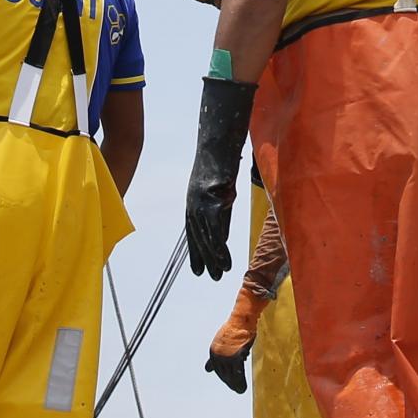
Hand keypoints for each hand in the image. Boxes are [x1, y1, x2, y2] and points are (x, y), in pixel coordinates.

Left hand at [185, 77, 256, 278]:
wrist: (217, 141)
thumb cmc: (220, 157)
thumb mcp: (218, 181)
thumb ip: (220, 198)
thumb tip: (225, 209)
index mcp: (194, 200)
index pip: (192, 230)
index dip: (195, 249)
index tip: (198, 268)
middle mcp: (193, 204)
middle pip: (197, 236)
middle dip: (202, 257)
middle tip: (208, 277)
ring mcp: (200, 204)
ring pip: (205, 236)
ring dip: (212, 257)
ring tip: (219, 274)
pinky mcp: (210, 201)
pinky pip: (214, 229)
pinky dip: (218, 245)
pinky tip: (223, 258)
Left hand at [202, 294, 263, 394]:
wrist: (241, 319)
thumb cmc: (234, 329)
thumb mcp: (220, 342)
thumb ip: (214, 357)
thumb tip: (207, 370)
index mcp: (213, 352)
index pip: (217, 370)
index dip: (224, 378)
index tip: (229, 383)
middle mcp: (217, 355)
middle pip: (224, 374)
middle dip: (229, 383)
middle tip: (236, 390)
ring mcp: (226, 356)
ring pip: (231, 375)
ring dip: (235, 385)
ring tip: (240, 391)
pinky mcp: (236, 356)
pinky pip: (238, 373)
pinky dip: (240, 382)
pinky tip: (242, 387)